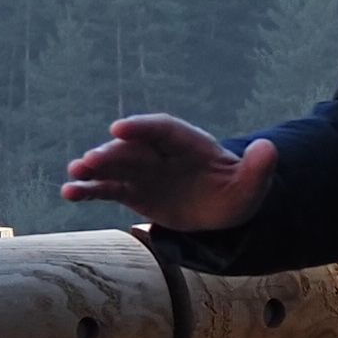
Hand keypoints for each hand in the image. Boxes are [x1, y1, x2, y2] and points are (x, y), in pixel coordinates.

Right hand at [60, 114, 275, 233]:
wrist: (222, 209)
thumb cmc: (237, 192)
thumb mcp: (253, 185)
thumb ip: (259, 168)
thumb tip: (268, 148)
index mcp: (188, 143)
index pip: (162, 130)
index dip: (141, 128)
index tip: (120, 129)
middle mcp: (161, 153)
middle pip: (133, 148)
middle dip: (111, 153)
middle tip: (89, 160)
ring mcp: (144, 171)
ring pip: (115, 166)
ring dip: (93, 169)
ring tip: (73, 174)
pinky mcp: (133, 191)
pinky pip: (108, 189)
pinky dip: (89, 190)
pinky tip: (69, 192)